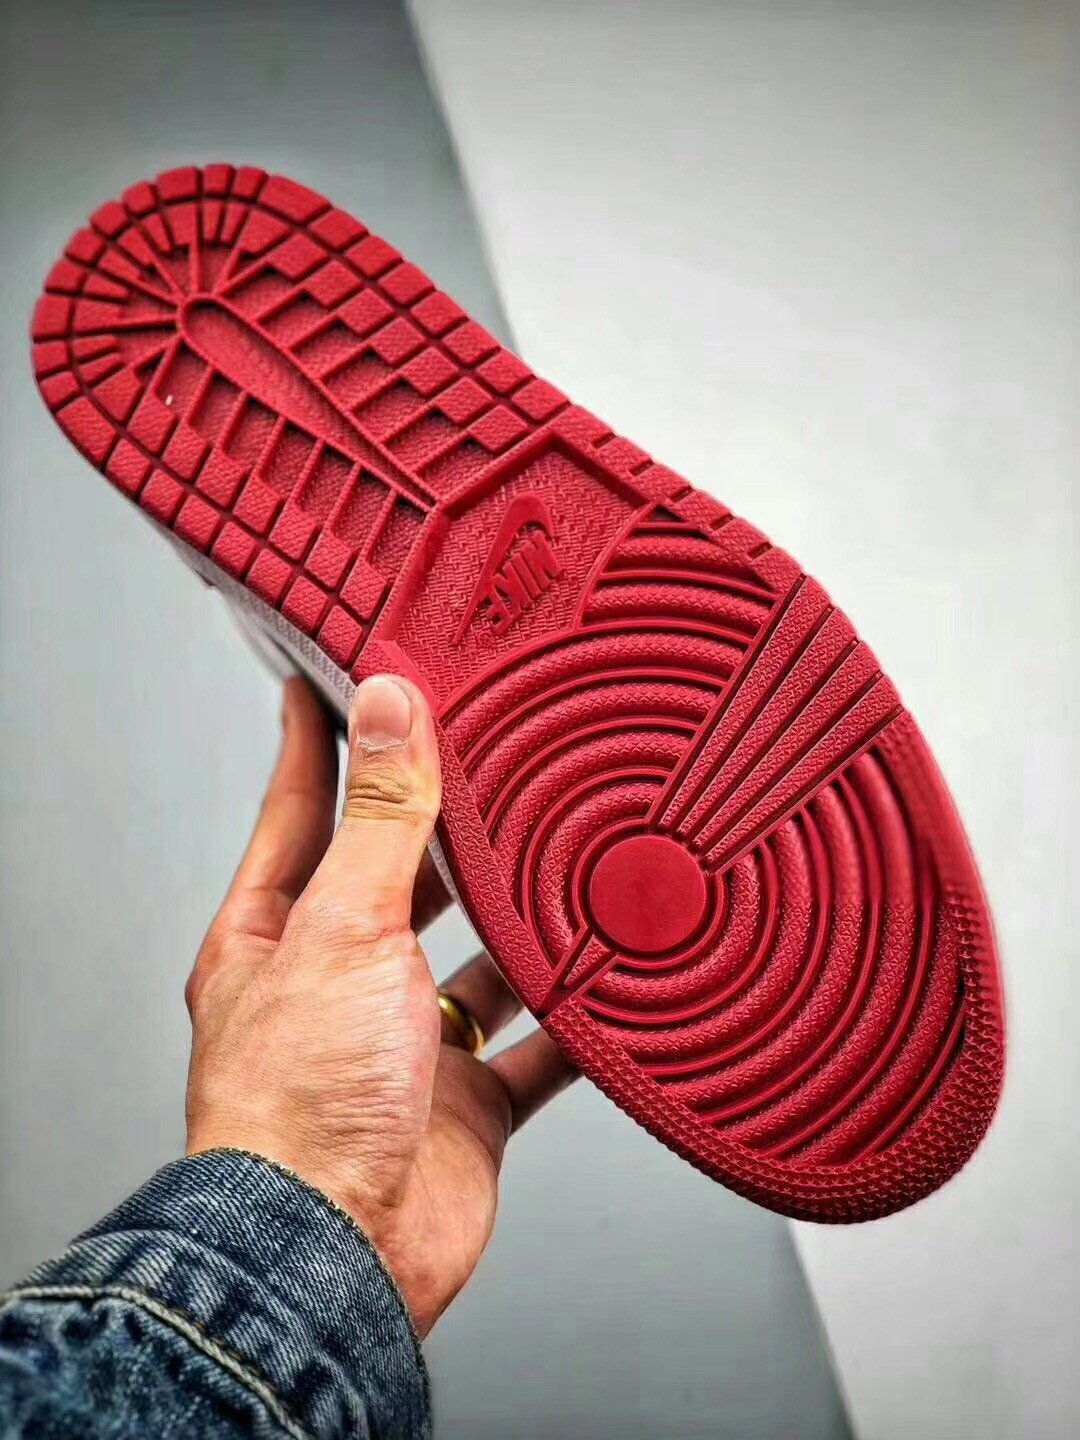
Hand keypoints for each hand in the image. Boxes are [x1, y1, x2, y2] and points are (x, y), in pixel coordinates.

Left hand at [184, 675, 575, 1334]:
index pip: (302, 811)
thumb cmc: (301, 1106)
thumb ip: (382, 816)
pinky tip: (606, 980)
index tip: (340, 677)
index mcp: (277, 936)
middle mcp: (338, 986)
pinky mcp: (465, 1104)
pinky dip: (570, 1017)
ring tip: (569, 862)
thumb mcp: (344, 926)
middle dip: (444, 829)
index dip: (324, 741)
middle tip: (491, 760)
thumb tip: (388, 705)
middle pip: (399, 883)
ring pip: (475, 964)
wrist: (340, 1255)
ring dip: (520, 927)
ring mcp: (403, 1047)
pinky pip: (532, 1047)